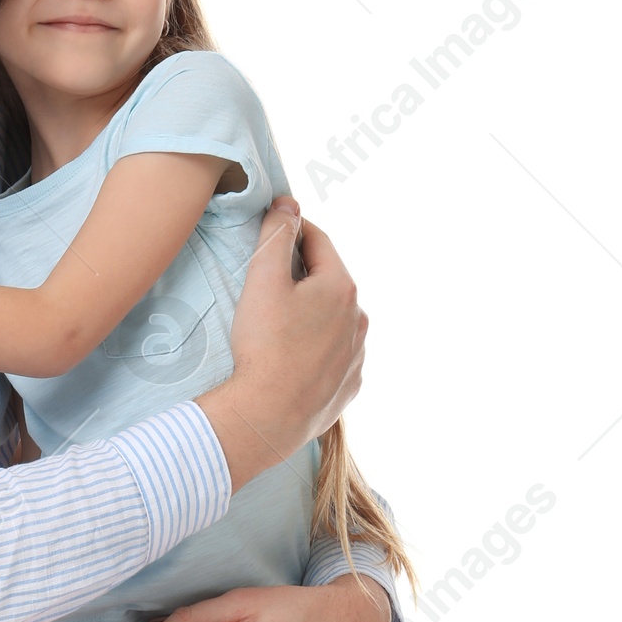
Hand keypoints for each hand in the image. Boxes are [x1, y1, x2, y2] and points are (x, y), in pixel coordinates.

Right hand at [197, 198, 366, 491]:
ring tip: (279, 327)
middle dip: (302, 276)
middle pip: (328, 282)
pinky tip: (293, 359)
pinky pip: (334, 356)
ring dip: (312, 314)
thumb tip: (288, 204)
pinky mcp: (349, 386)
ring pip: (334, 321)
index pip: (318, 242)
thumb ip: (275, 236)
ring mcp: (357, 355)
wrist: (268, 417)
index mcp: (341, 287)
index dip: (292, 231)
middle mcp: (358, 319)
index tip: (272, 231)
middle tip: (266, 284)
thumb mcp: (262, 280)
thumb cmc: (263, 346)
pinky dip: (317, 350)